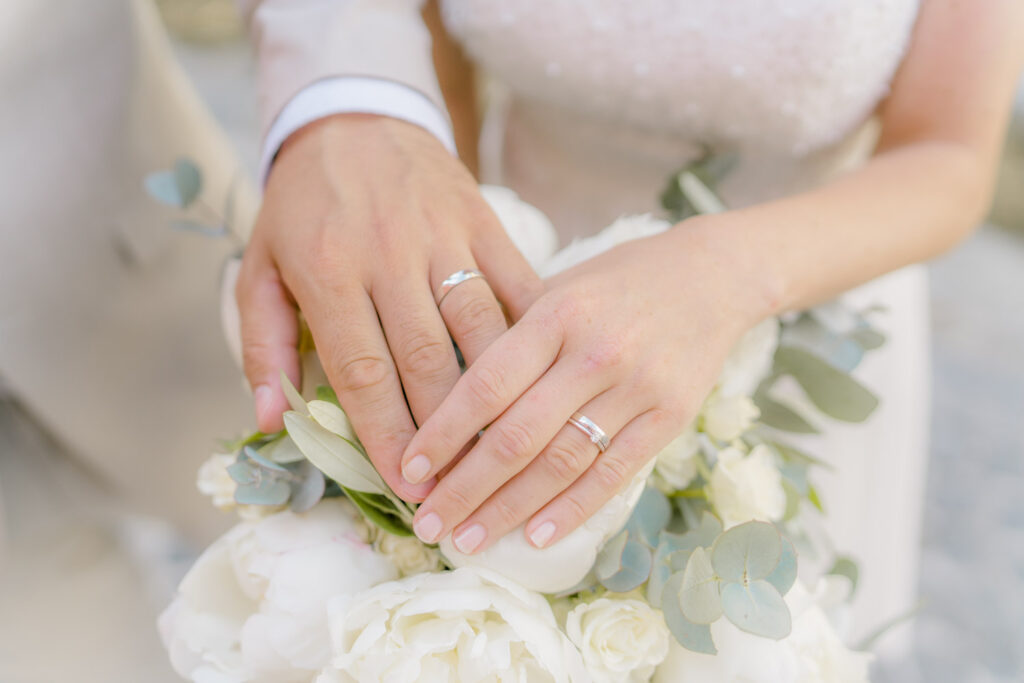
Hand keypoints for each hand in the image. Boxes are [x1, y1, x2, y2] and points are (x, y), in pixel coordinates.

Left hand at [236, 114, 540, 499]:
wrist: (353, 118)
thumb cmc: (303, 207)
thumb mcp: (260, 268)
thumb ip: (264, 344)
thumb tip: (270, 419)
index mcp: (329, 273)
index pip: (362, 371)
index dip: (384, 435)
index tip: (402, 485)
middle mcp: (390, 256)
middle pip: (426, 361)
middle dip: (442, 434)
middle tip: (456, 487)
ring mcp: (444, 237)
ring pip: (479, 330)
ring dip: (493, 397)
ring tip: (499, 450)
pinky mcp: (483, 222)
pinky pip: (515, 285)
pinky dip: (529, 336)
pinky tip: (541, 380)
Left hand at [400, 221, 777, 550]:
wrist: (712, 277)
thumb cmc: (620, 282)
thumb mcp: (561, 286)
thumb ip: (513, 334)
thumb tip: (446, 391)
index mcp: (557, 314)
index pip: (487, 384)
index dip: (443, 433)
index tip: (409, 470)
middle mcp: (595, 352)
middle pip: (518, 435)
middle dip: (465, 487)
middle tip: (428, 523)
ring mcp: (637, 388)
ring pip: (561, 462)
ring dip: (508, 509)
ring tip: (468, 539)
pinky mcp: (670, 417)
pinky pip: (613, 473)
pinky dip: (572, 509)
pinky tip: (534, 536)